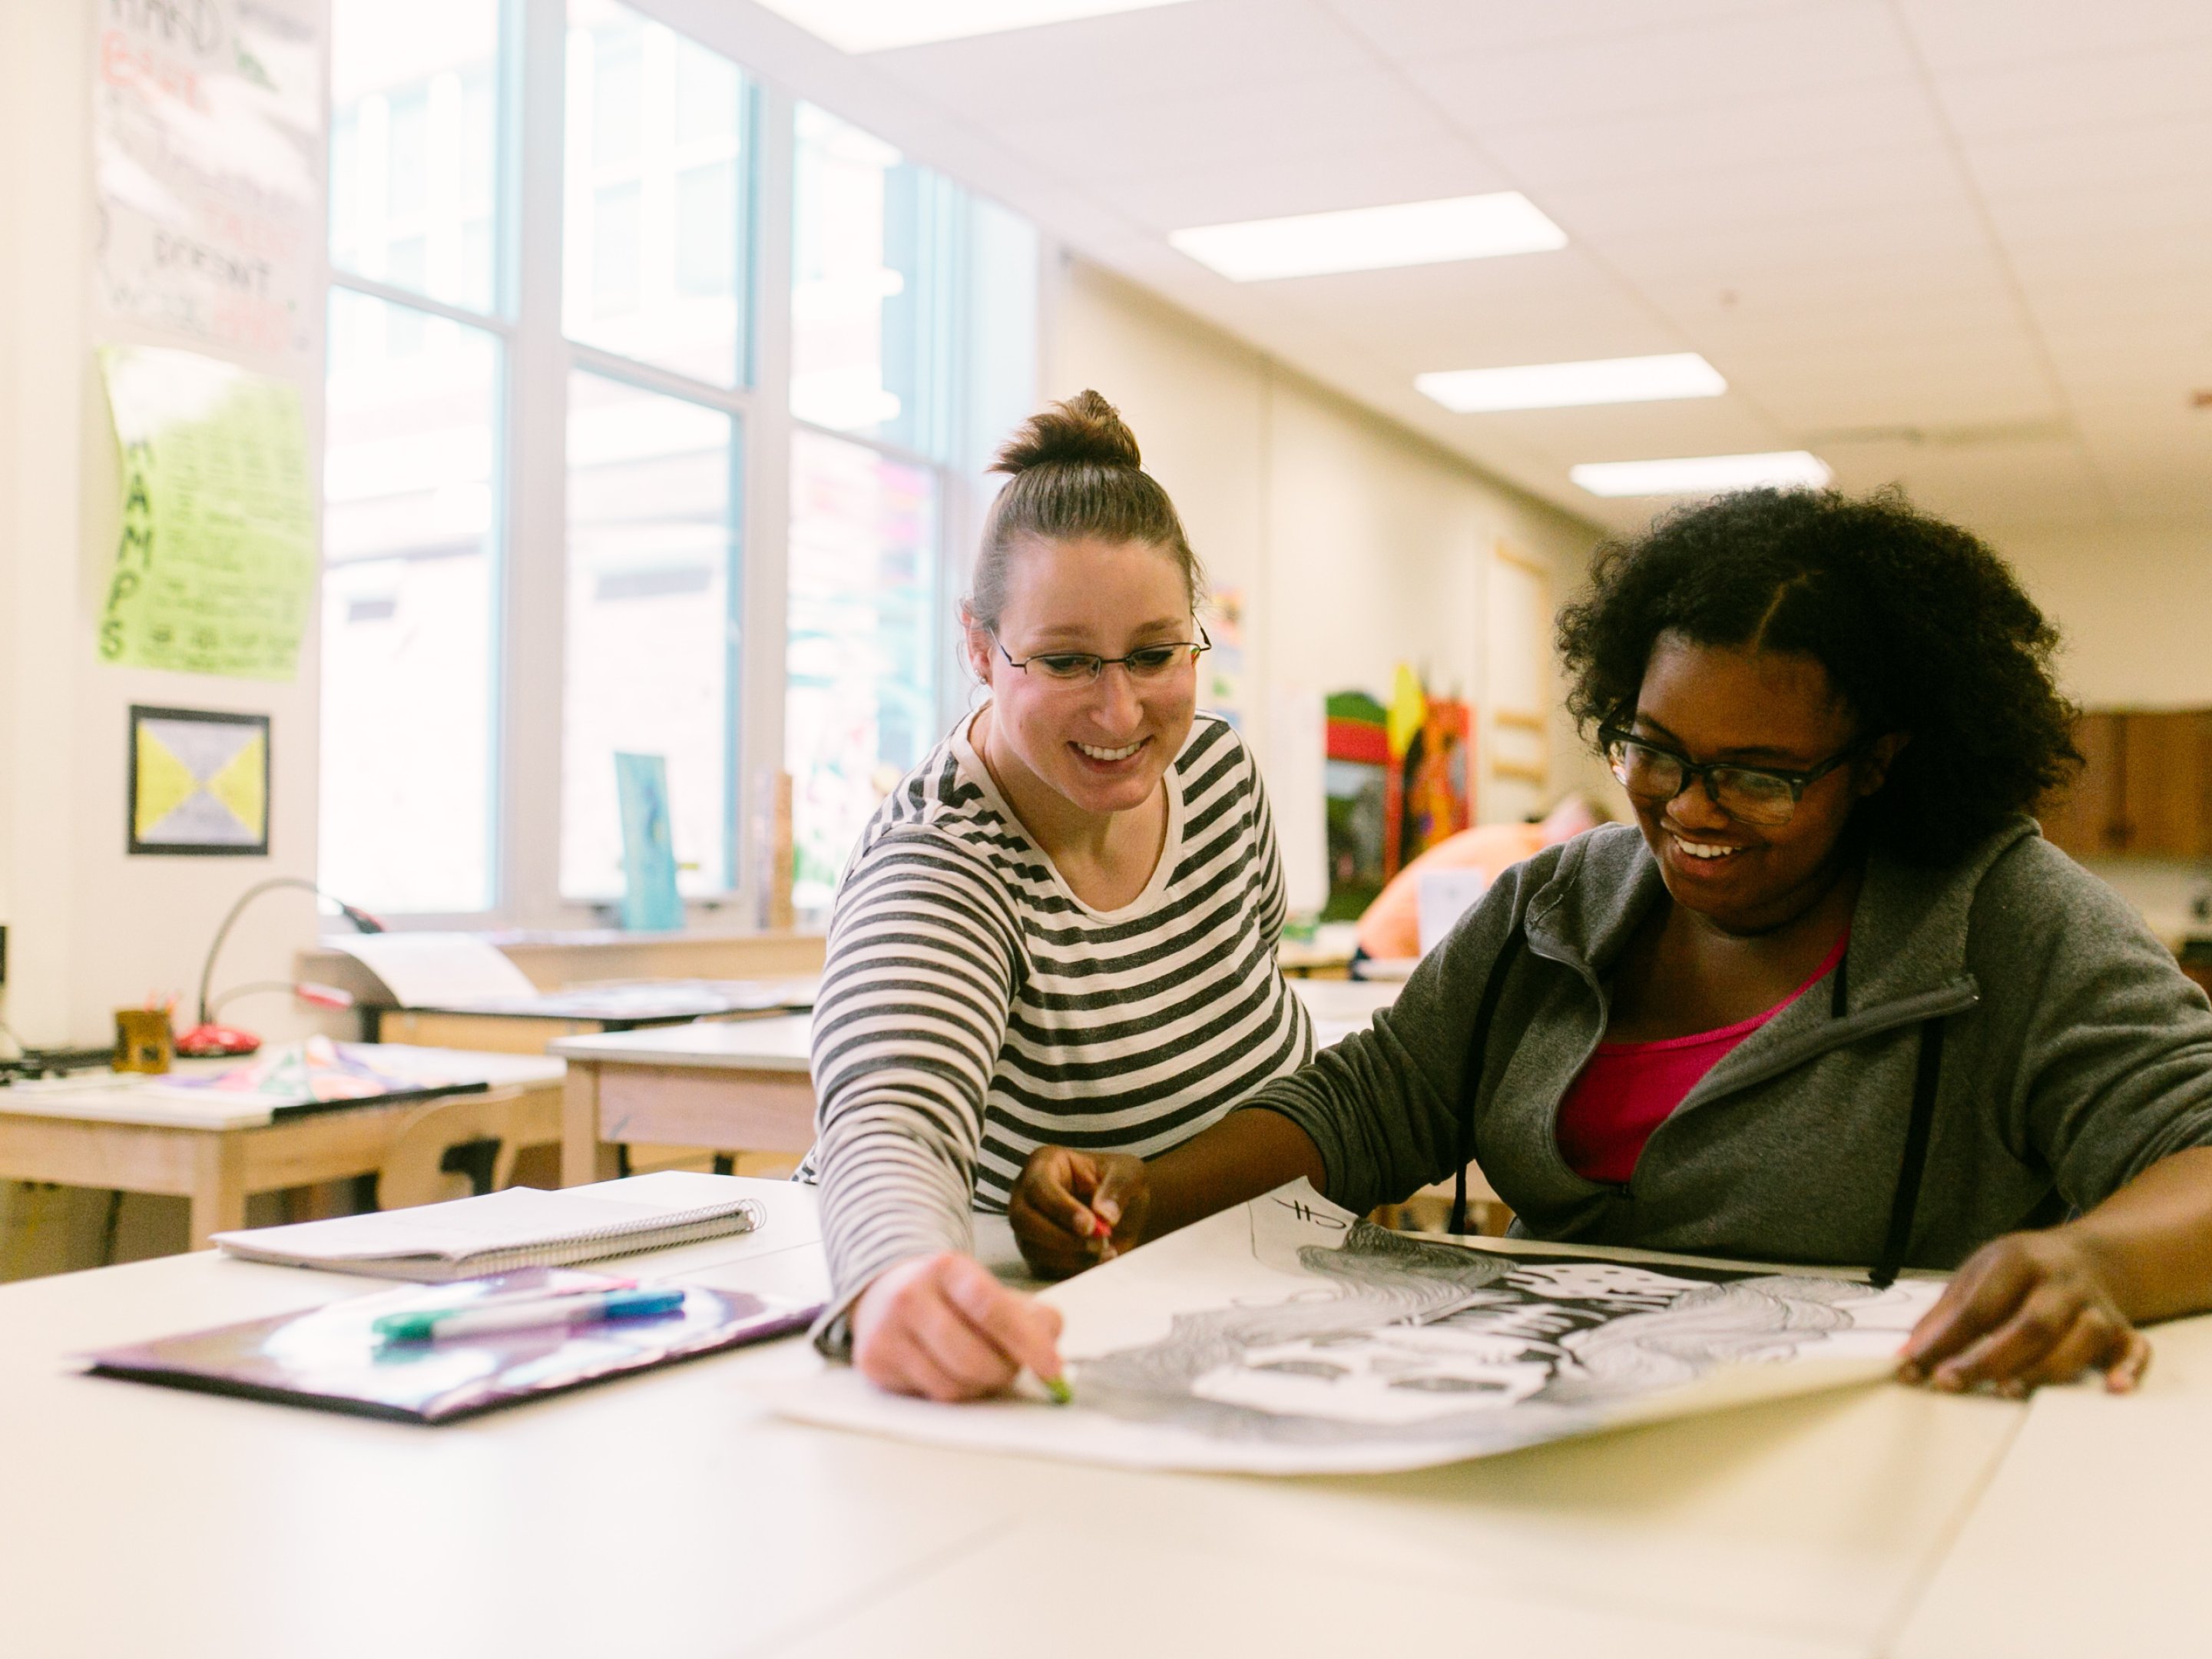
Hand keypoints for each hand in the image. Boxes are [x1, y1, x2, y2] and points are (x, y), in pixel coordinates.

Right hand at [850, 1252, 1063, 1401]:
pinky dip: (952, 1393)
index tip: (1053, 1368)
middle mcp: (910, 1295)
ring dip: (979, 1388)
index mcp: (947, 1268)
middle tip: (1013, 1368)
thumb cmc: (951, 1297)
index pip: (991, 1307)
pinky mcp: (873, 1363)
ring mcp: (887, 1331)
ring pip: (951, 1386)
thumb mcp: (989, 1289)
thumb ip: (1030, 1315)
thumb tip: (1051, 1349)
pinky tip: (951, 1372)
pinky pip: (929, 1398)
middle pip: (972, 1357)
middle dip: (1004, 1372)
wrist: (885, 1291)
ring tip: (982, 1370)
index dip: (1026, 1341)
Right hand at [1008, 1146, 1149, 1278]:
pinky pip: (1042, 1267)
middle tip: (1098, 1244)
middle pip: (1022, 1219)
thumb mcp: (1129, 1173)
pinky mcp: (1035, 1251)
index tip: (1090, 1225)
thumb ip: (1118, 1187)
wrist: (1126, 1212)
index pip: (1039, 1186)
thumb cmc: (1120, 1184)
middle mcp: (1026, 1194)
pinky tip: (1098, 1262)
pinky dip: (1071, 1270)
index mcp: (1044, 1164)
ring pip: (1030, 1247)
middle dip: (1061, 1237)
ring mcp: (1026, 1225)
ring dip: (1069, 1256)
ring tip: (1104, 1252)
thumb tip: (1103, 1215)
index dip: (1061, 1208)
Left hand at [1897, 1228, 2151, 1397]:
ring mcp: (2096, 1305)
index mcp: (2019, 1260)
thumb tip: (1906, 1358)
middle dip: (1990, 1358)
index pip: (1980, 1305)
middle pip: (2032, 1324)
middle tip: (1951, 1383)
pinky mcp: (2123, 1328)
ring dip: (2044, 1370)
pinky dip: (2129, 1368)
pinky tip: (2114, 1389)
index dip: (1948, 1339)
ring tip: (2007, 1392)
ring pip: (2080, 1339)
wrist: (2083, 1255)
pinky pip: (2134, 1348)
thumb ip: (1944, 1317)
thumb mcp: (1976, 1275)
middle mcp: (2062, 1281)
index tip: (1918, 1368)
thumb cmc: (2017, 1272)